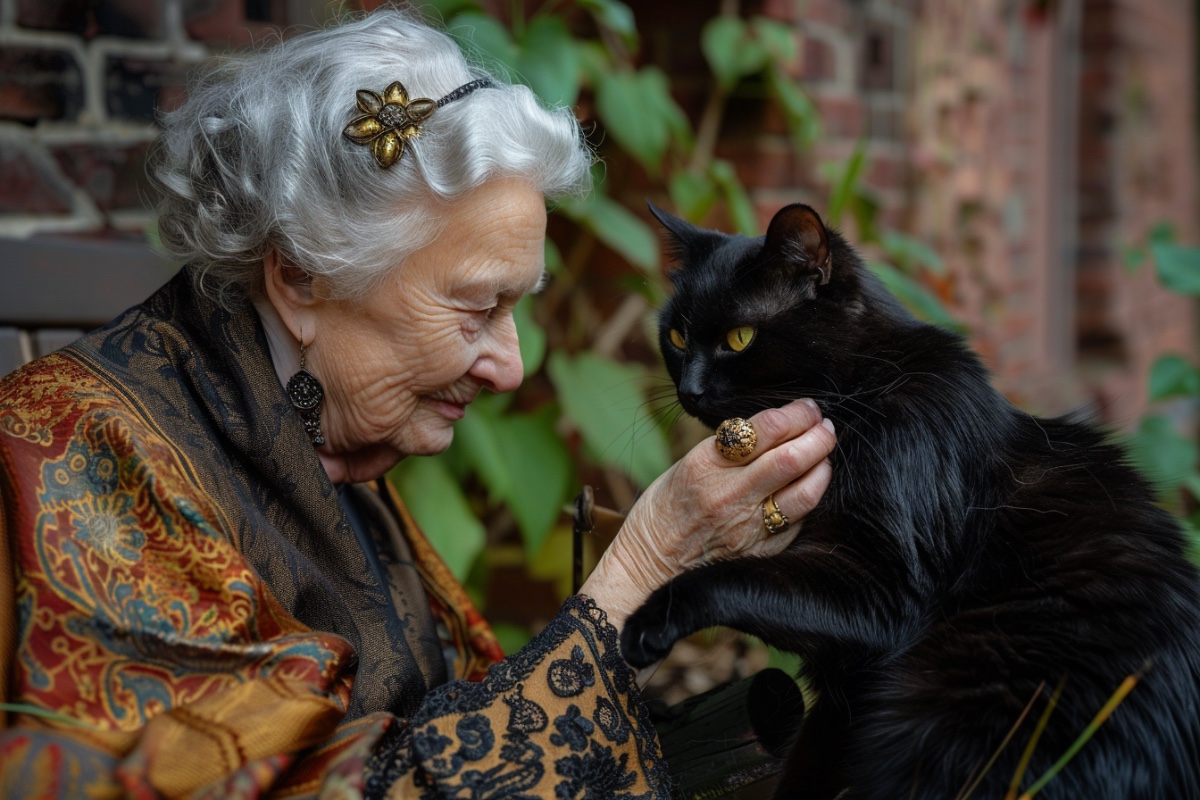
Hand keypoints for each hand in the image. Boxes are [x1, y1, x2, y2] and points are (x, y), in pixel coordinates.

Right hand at [581, 398, 835, 631]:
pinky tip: (809, 487)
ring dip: (822, 467)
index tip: (807, 408)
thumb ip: (729, 450)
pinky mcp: (760, 551)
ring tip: (824, 454)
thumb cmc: (664, 512)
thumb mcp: (687, 466)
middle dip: (818, 436)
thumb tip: (776, 428)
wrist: (649, 568)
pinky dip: (808, 499)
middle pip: (791, 458)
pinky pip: (796, 520)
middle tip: (825, 426)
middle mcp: (728, 495)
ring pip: (805, 492)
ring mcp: (747, 527)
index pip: (763, 430)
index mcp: (706, 465)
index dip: (795, 414)